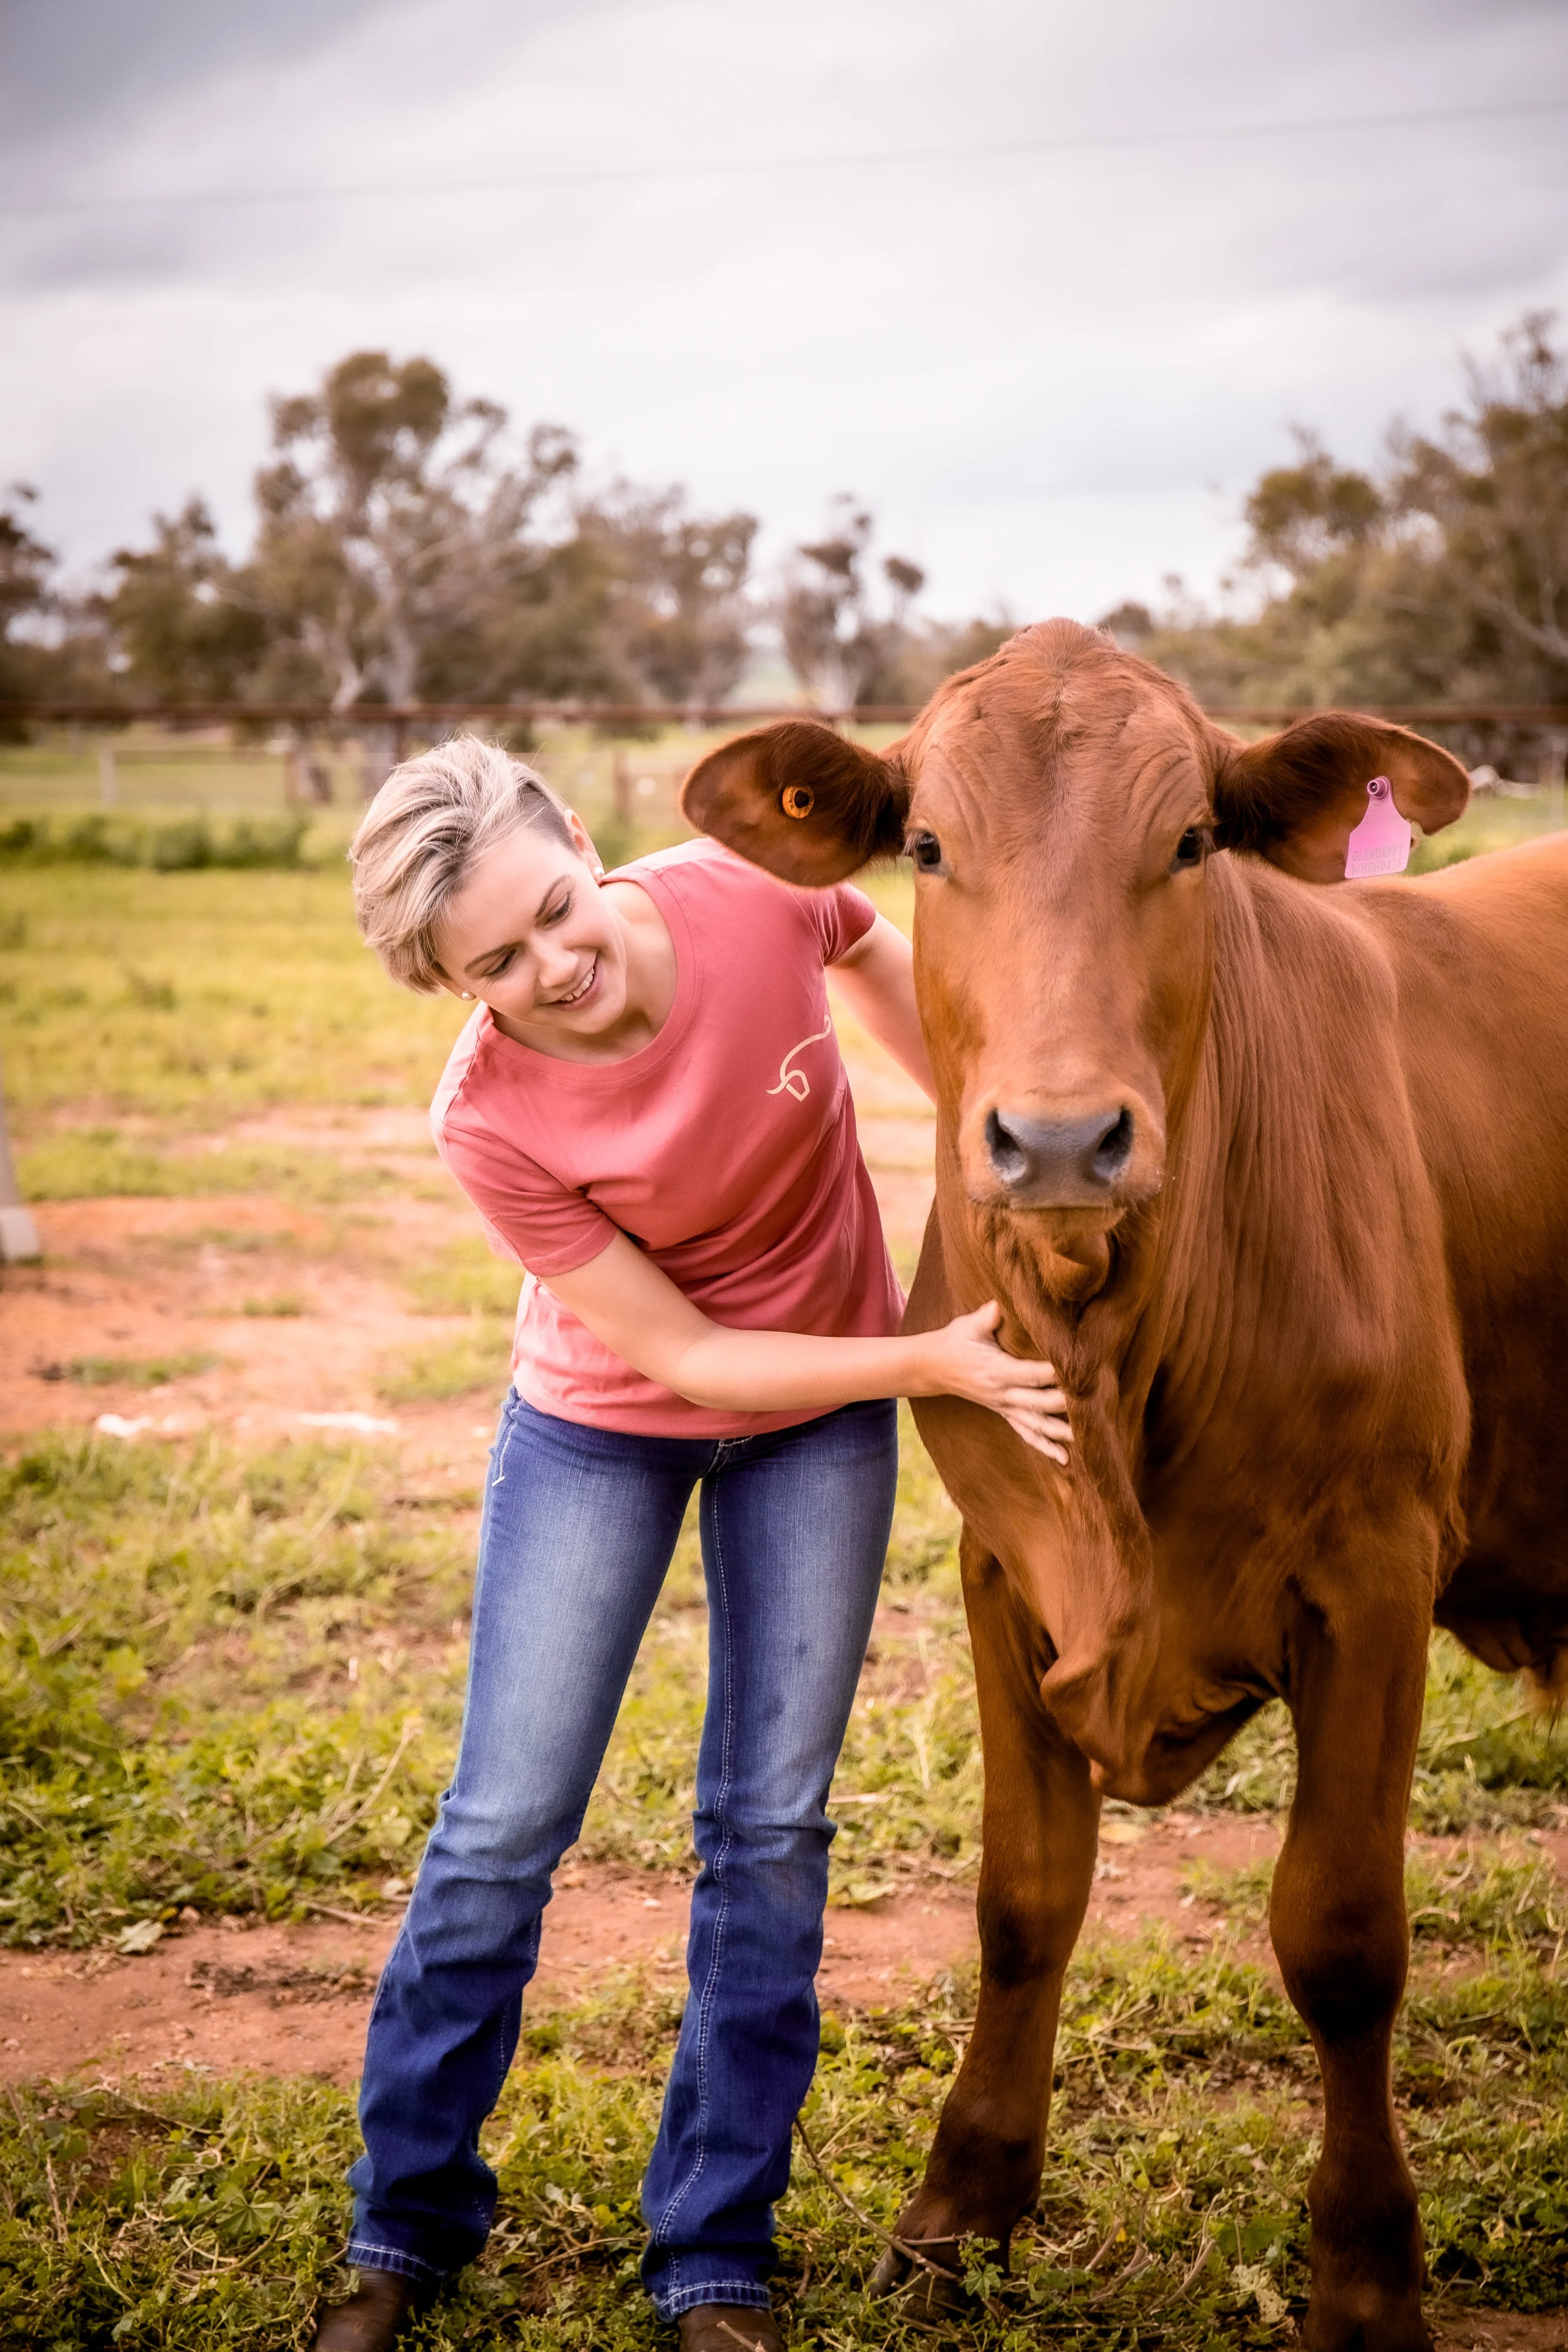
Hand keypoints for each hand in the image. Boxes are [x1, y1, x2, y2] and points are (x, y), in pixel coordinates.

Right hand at [923, 1300, 1073, 1461]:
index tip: (1083, 1371)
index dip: (1058, 1374)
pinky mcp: (1004, 1413)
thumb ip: (986, 1317)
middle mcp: (1002, 1393)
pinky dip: (1045, 1446)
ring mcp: (1003, 1406)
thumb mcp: (968, 1326)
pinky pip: (1026, 1433)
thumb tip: (1000, 1305)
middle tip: (1095, 1407)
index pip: (1034, 1374)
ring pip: (1036, 1424)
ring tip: (1085, 1441)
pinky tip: (1064, 1459)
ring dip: (1060, 1433)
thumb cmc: (955, 1341)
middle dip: (1067, 1406)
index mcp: (997, 1370)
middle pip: (1040, 1403)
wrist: (933, 1367)